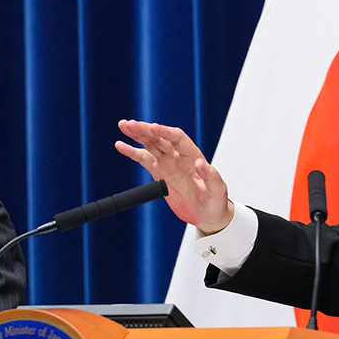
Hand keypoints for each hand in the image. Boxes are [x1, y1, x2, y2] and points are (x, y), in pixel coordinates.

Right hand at [115, 120, 234, 233]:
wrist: (208, 214)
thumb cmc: (215, 201)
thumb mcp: (217, 190)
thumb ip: (211, 176)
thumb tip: (201, 163)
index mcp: (193, 156)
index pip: (178, 138)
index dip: (165, 132)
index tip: (152, 128)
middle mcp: (179, 156)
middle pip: (161, 138)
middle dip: (145, 130)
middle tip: (130, 124)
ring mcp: (168, 163)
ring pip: (151, 144)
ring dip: (138, 135)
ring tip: (124, 125)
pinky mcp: (159, 172)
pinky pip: (143, 159)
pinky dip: (132, 152)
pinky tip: (121, 145)